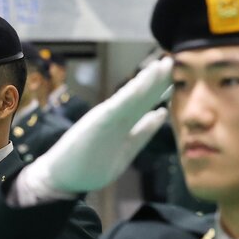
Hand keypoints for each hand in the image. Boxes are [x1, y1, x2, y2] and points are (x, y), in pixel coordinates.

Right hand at [23, 57, 171, 196]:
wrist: (58, 177)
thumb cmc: (86, 164)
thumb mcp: (124, 150)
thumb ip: (142, 132)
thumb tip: (161, 114)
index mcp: (122, 123)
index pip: (146, 102)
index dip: (162, 87)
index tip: (179, 74)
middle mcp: (115, 117)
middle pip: (143, 95)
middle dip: (160, 79)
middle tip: (175, 61)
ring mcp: (106, 119)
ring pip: (133, 97)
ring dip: (149, 80)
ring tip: (164, 64)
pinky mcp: (98, 122)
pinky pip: (120, 105)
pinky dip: (134, 91)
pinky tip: (146, 79)